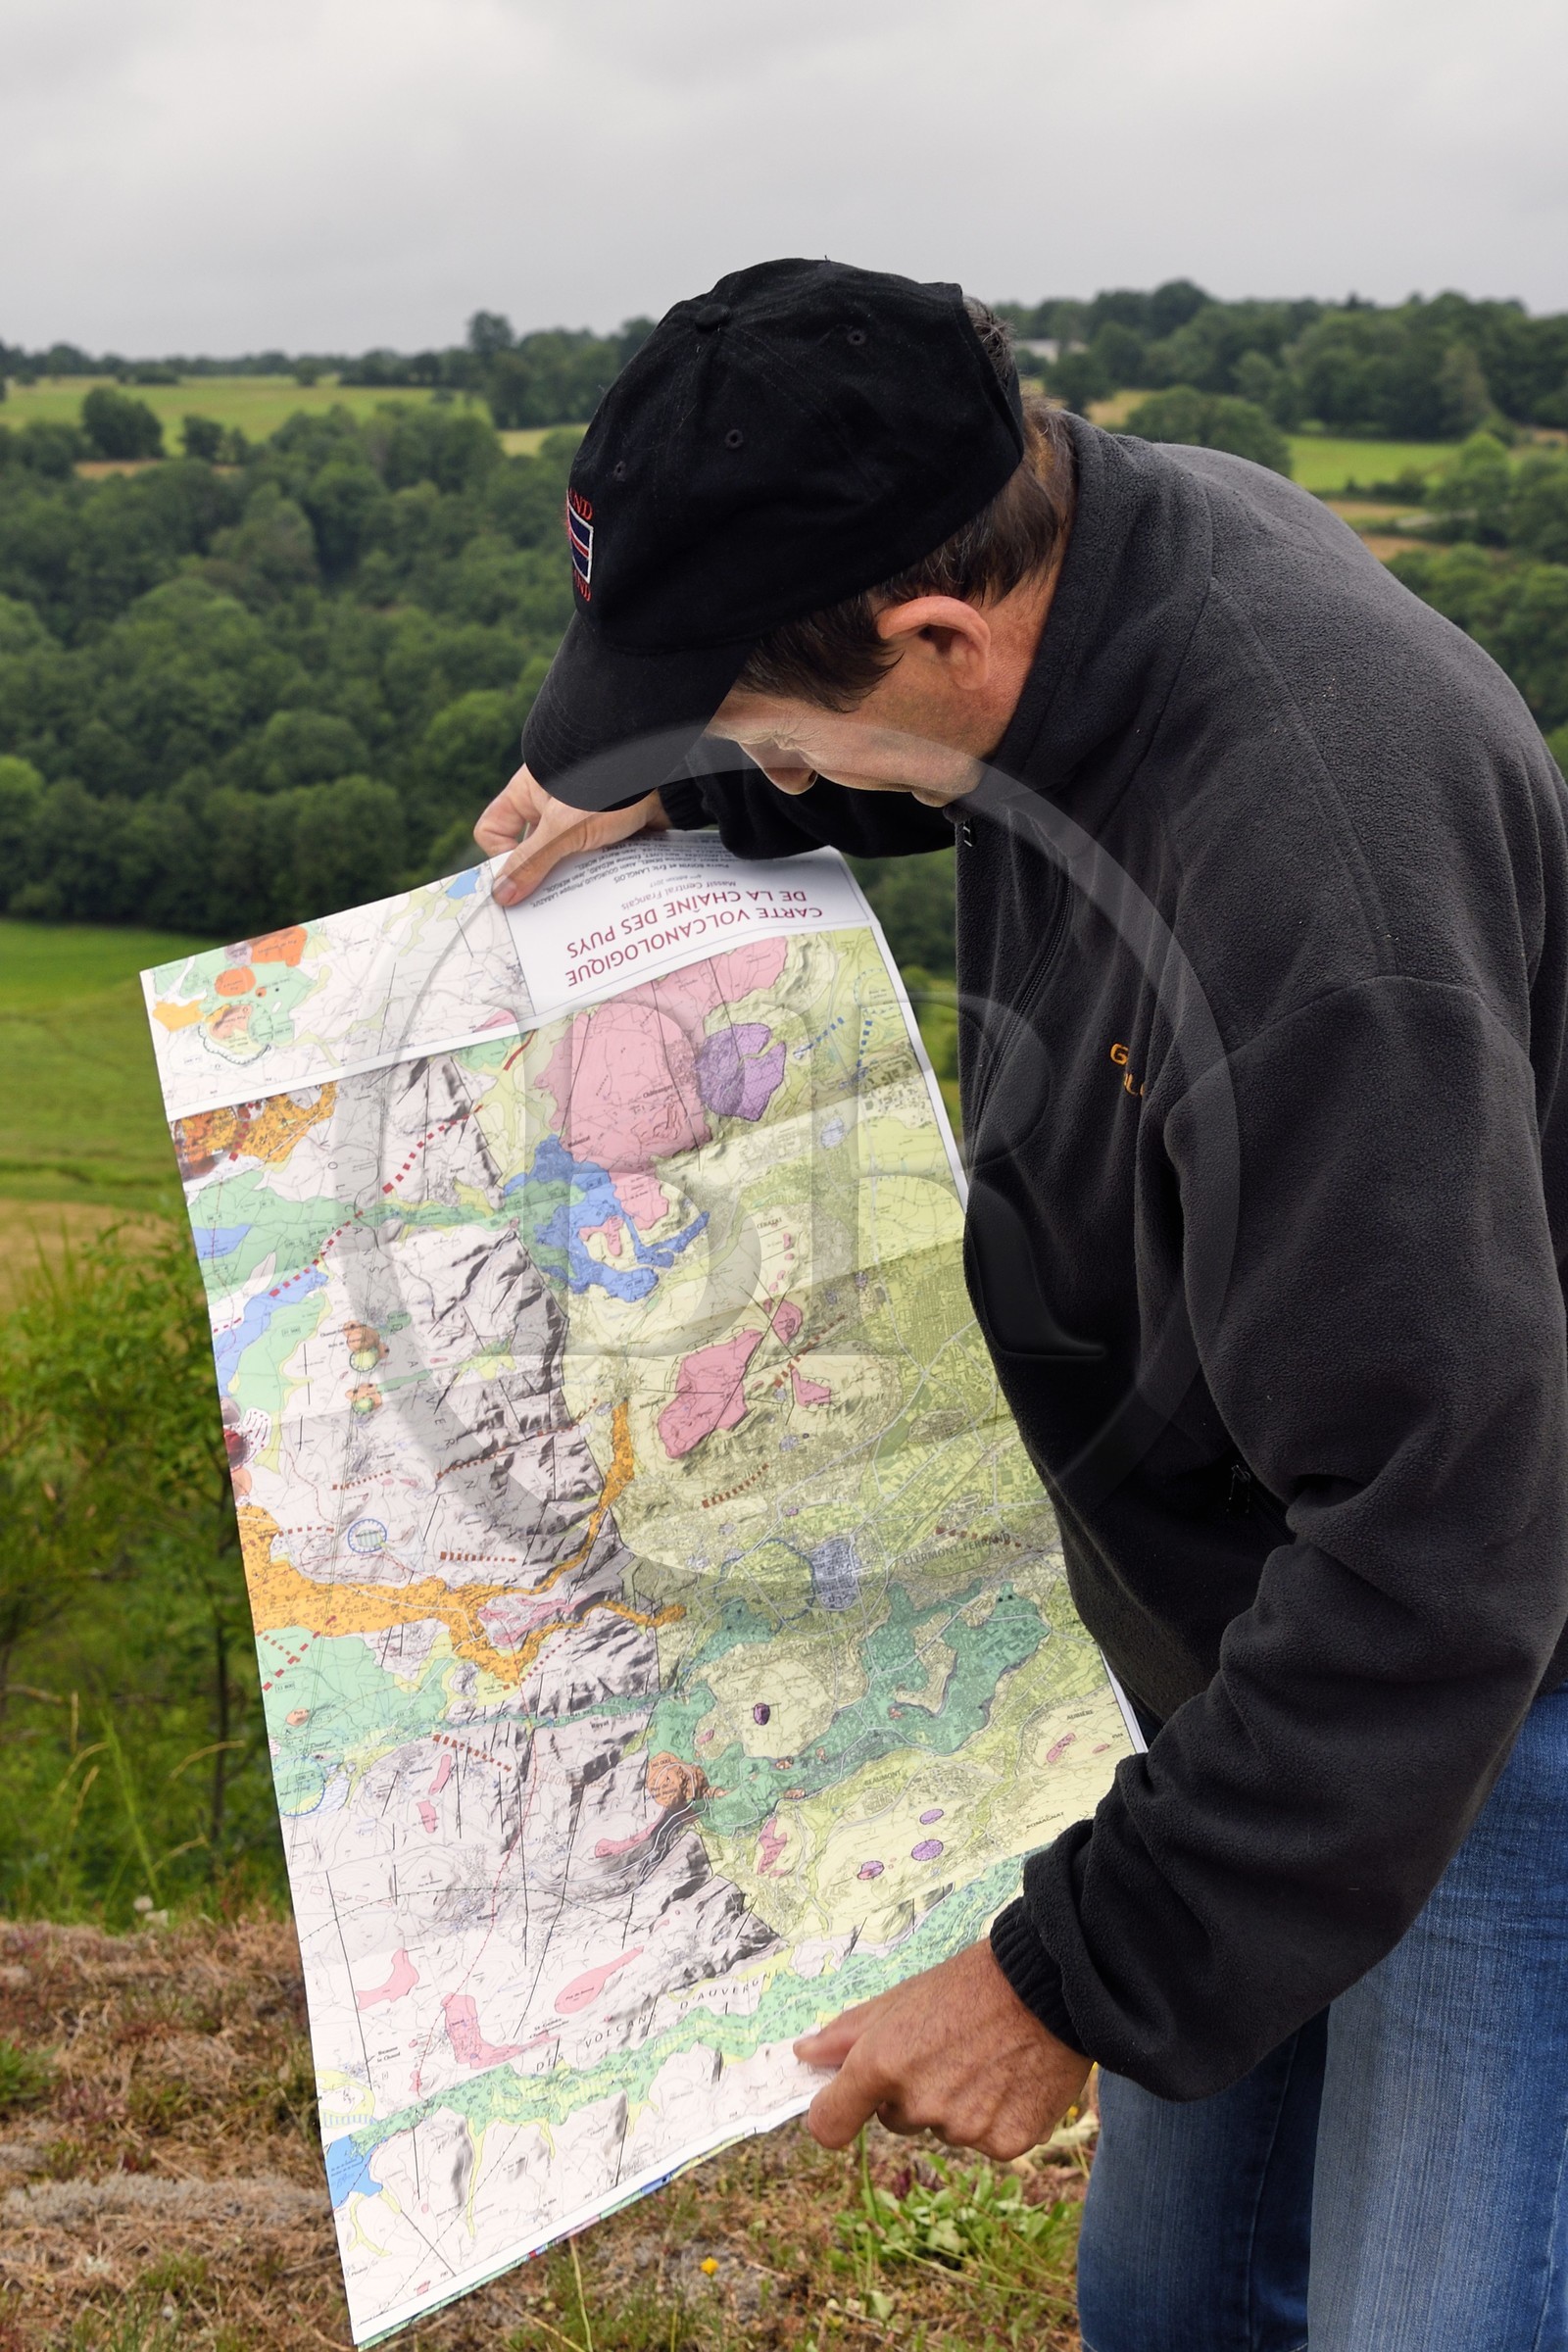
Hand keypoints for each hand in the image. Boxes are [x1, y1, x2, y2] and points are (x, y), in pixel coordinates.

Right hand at [475, 763, 668, 905]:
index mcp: (528, 794)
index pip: (494, 830)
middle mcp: (551, 806)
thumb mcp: (563, 829)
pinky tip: (607, 891)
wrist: (670, 774)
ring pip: (564, 860)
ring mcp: (581, 819)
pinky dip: (598, 875)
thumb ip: (531, 862)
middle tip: (550, 906)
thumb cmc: (609, 787)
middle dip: (541, 877)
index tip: (522, 876)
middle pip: (531, 852)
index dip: (502, 856)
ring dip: (573, 880)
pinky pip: (594, 860)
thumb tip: (500, 896)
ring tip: (583, 901)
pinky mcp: (610, 831)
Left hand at [793, 1939, 1089, 2161]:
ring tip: (986, 2056)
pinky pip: (984, 2141)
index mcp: (883, 2064)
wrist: (1051, 1983)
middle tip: (946, 2047)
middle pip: (895, 2118)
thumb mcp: (903, 1997)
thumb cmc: (971, 1983)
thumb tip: (804, 2054)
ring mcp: (964, 2129)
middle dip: (910, 2091)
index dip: (832, 2114)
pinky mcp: (1006, 2145)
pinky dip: (994, 2117)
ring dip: (955, 2104)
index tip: (840, 2105)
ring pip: (943, 2129)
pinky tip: (1012, 2078)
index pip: (829, 2126)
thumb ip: (847, 2032)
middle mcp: (918, 2104)